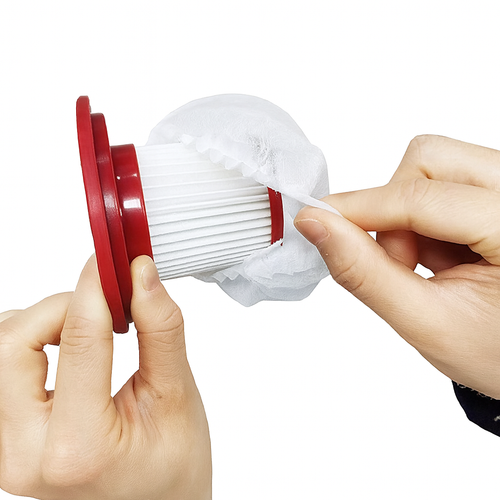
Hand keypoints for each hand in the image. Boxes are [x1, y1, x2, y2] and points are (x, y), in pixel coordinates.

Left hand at [0, 255, 210, 499]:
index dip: (97, 284)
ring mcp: (5, 451)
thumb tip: (142, 276)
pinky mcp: (2, 440)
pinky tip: (66, 352)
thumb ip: (160, 331)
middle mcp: (24, 453)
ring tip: (88, 333)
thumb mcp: (178, 398)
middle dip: (59, 306)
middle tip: (104, 306)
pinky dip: (30, 342)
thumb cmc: (173, 468)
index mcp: (78, 447)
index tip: (115, 259)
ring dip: (42, 323)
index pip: (80, 337)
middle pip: (12, 341)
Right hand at [295, 135, 499, 398]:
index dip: (360, 208)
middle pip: (430, 159)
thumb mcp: (427, 322)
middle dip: (393, 209)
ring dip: (408, 213)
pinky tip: (444, 252)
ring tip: (431, 263)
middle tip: (404, 263)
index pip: (422, 197)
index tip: (316, 220)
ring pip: (433, 164)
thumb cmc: (493, 351)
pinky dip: (424, 214)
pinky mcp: (496, 190)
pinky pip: (442, 178)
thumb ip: (364, 273)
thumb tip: (314, 224)